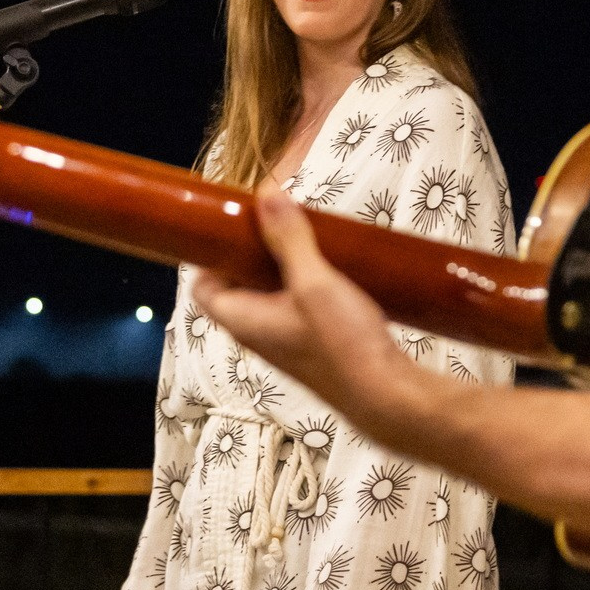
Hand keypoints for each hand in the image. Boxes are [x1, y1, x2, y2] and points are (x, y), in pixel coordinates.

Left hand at [191, 186, 425, 440]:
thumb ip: (289, 240)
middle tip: (277, 222)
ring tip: (306, 235)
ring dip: (283, 265)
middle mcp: (258, 332)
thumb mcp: (313, 283)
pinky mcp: (312, 343)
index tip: (236, 228)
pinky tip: (332, 266)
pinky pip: (296, 305)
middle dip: (254, 252)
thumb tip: (265, 195)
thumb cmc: (341, 343)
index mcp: (243, 319)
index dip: (212, 256)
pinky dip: (305, 282)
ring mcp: (286, 340)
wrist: (386, 394)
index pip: (203, 288)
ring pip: (271, 294)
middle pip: (238, 285)